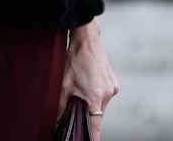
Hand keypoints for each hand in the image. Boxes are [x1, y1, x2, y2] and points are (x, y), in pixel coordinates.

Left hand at [60, 22, 118, 139]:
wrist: (88, 42)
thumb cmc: (74, 61)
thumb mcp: (64, 84)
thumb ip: (60, 104)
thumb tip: (56, 118)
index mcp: (96, 98)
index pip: (96, 124)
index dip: (93, 135)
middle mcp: (108, 95)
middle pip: (97, 112)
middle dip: (87, 110)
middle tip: (77, 97)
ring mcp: (114, 88)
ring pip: (101, 103)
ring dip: (92, 100)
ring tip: (82, 84)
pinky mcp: (115, 83)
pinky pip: (105, 94)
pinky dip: (97, 92)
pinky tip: (89, 80)